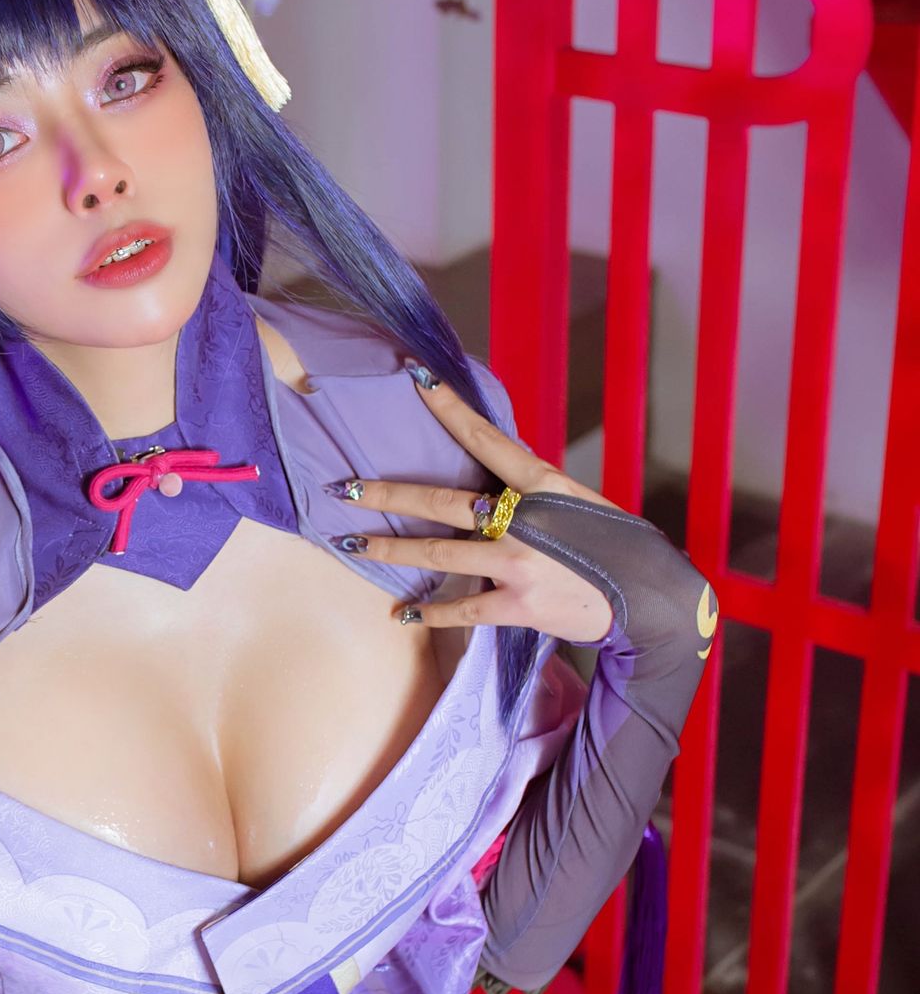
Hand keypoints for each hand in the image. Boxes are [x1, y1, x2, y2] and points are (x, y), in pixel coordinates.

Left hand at [343, 369, 618, 643]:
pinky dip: (430, 613)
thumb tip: (484, 486)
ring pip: (439, 554)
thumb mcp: (575, 502)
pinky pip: (462, 609)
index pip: (485, 438)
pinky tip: (402, 612)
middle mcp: (525, 520)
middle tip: (348, 488)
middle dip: (389, 493)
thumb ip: (529, 492)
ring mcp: (518, 564)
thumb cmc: (610, 544)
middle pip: (442, 501)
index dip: (449, 408)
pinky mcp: (518, 605)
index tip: (417, 381)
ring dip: (392, 548)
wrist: (646, 597)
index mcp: (542, 483)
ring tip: (354, 541)